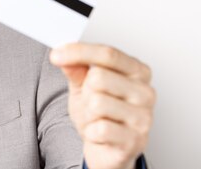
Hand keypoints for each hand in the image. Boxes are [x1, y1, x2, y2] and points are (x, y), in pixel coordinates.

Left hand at [50, 43, 154, 168]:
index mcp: (137, 71)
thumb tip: (63, 55)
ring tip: (96, 118)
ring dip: (87, 113)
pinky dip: (91, 132)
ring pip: (96, 103)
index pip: (108, 53)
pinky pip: (99, 129)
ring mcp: (143, 117)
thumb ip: (75, 68)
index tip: (55, 55)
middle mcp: (145, 92)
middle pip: (99, 77)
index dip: (79, 52)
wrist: (106, 148)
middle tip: (90, 102)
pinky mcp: (135, 140)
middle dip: (85, 91)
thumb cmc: (99, 113)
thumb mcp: (83, 85)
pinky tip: (99, 133)